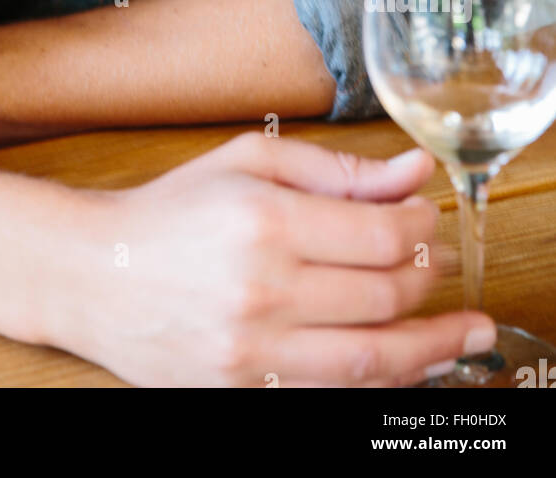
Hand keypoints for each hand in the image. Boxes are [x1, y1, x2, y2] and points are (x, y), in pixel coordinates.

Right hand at [52, 133, 495, 387]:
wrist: (95, 274)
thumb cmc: (172, 210)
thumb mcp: (249, 162)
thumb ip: (336, 168)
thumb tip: (413, 170)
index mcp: (264, 220)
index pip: (379, 233)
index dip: (420, 226)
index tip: (428, 218)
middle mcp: (261, 288)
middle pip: (383, 295)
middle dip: (427, 278)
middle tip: (439, 264)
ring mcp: (252, 349)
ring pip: (371, 360)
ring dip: (429, 348)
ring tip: (461, 335)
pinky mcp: (244, 390)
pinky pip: (333, 394)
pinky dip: (379, 382)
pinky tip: (405, 365)